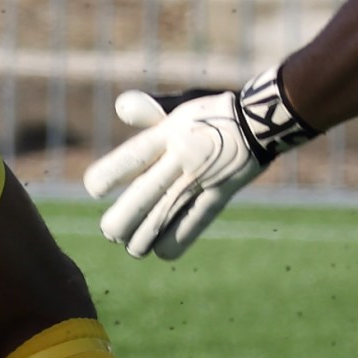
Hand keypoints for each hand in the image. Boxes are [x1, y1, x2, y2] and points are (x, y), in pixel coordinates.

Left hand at [87, 92, 259, 259]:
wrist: (262, 121)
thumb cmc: (213, 113)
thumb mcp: (180, 106)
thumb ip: (147, 110)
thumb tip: (120, 107)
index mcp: (168, 133)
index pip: (132, 157)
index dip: (109, 176)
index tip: (95, 190)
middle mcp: (182, 158)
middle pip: (143, 196)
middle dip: (120, 220)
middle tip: (109, 231)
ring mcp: (201, 179)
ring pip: (164, 217)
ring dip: (142, 238)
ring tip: (131, 246)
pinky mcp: (219, 196)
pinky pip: (194, 224)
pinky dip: (174, 243)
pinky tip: (159, 251)